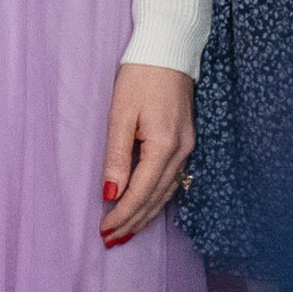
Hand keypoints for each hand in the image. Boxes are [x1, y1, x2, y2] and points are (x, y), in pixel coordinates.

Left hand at [100, 63, 195, 244]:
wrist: (168, 50)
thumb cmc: (139, 77)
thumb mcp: (120, 114)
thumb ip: (117, 156)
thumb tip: (111, 193)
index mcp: (164, 145)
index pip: (141, 192)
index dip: (123, 215)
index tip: (104, 231)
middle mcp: (181, 152)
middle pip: (156, 198)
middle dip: (134, 223)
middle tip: (111, 241)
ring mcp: (188, 147)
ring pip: (166, 192)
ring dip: (146, 215)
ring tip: (125, 233)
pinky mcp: (186, 142)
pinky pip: (172, 180)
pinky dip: (157, 198)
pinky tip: (146, 208)